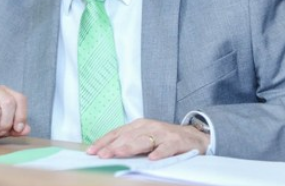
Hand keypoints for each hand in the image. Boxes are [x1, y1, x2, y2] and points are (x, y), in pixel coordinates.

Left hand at [86, 118, 209, 160]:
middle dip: (113, 146)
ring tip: (118, 153)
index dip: (104, 141)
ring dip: (130, 147)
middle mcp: (149, 127)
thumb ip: (129, 143)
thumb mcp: (145, 137)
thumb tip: (106, 152)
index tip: (91, 151)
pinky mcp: (176, 142)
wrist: (193, 137)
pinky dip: (159, 152)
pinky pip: (166, 148)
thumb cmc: (165, 139)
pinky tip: (152, 158)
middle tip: (102, 155)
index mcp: (139, 125)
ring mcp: (163, 134)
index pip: (117, 133)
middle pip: (128, 137)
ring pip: (144, 140)